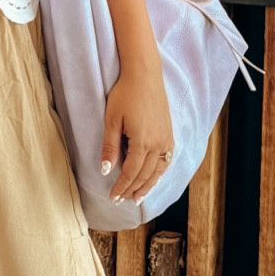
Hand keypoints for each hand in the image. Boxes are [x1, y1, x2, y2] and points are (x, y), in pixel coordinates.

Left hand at [102, 64, 174, 204]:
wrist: (144, 75)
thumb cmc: (125, 94)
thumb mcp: (111, 120)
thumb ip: (110, 146)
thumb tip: (105, 170)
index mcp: (142, 141)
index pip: (131, 172)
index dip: (121, 187)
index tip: (113, 197)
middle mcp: (158, 143)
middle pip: (144, 175)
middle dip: (132, 189)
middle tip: (122, 200)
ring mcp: (166, 138)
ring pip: (158, 170)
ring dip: (148, 186)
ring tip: (138, 197)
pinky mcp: (169, 133)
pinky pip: (166, 160)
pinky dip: (159, 173)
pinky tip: (153, 178)